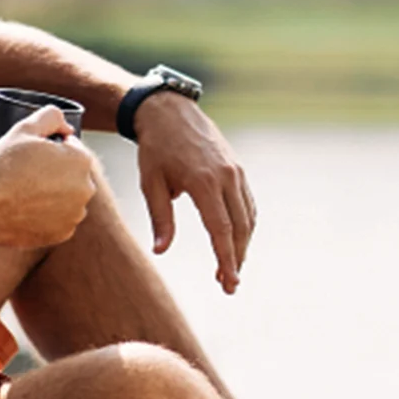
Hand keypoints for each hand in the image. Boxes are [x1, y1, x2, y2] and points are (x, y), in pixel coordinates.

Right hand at [0, 108, 98, 249]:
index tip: (32, 156)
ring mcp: (76, 213)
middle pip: (71, 174)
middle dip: (54, 172)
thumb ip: (50, 117)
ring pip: (67, 197)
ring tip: (25, 193)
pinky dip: (46, 215)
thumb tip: (67, 125)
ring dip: (52, 194)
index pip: (72, 148)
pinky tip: (27, 210)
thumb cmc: (2, 168)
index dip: (51, 148)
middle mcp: (86, 188)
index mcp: (82, 161)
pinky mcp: (64, 233)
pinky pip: (59, 219)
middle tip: (26, 175)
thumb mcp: (24, 130)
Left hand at [132, 91, 256, 293]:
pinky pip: (248, 204)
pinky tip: (236, 240)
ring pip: (248, 217)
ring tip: (231, 268)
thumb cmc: (156, 149)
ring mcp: (237, 173)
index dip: (226, 257)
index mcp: (204, 182)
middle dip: (237, 258)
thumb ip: (160, 217)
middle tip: (230, 285)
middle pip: (240, 227)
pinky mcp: (239, 170)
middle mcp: (227, 177)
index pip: (221, 228)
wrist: (172, 113)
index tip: (228, 280)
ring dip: (242, 244)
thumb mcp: (151, 183)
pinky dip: (245, 225)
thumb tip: (161, 250)